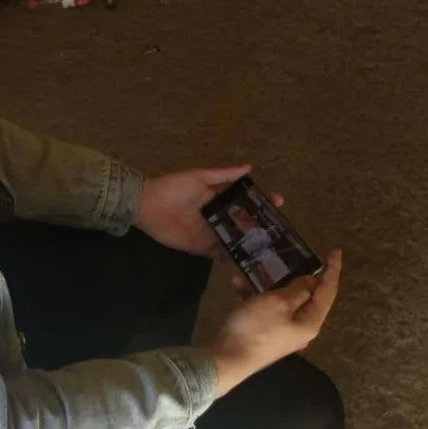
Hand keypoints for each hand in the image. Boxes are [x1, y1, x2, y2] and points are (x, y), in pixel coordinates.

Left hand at [133, 165, 281, 255]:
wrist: (147, 205)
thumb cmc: (173, 187)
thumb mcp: (199, 177)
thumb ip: (223, 175)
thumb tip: (249, 166)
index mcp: (219, 198)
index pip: (245, 200)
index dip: (262, 201)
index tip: (278, 201)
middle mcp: (219, 216)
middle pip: (244, 222)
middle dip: (261, 226)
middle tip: (280, 231)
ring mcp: (211, 233)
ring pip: (236, 239)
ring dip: (250, 243)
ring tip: (270, 249)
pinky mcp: (201, 247)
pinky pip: (220, 254)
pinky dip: (232, 257)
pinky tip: (247, 262)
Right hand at [205, 249, 342, 397]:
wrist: (228, 358)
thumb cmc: (256, 328)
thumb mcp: (278, 302)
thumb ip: (298, 290)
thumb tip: (311, 282)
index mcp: (310, 321)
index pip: (328, 292)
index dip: (333, 270)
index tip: (336, 251)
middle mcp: (301, 328)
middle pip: (309, 297)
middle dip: (305, 276)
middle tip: (303, 256)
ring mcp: (283, 332)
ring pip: (285, 301)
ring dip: (274, 283)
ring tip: (265, 265)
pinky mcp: (266, 333)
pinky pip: (266, 309)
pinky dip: (256, 294)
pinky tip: (237, 282)